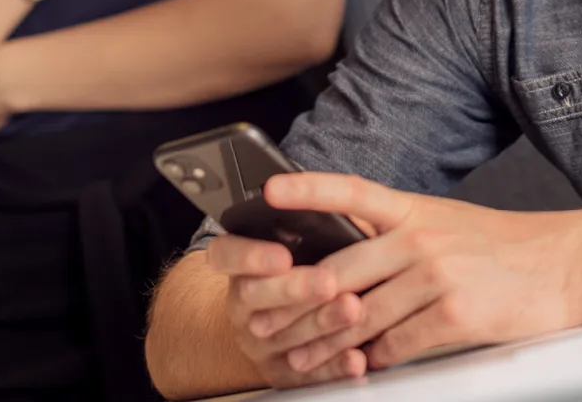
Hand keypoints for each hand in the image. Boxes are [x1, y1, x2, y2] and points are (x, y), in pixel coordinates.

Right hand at [205, 235, 369, 387]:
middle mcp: (242, 304)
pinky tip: (355, 357)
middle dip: (295, 289)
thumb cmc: (298, 267)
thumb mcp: (294, 240)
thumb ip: (309, 225)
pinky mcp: (280, 371)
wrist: (273, 322)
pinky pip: (305, 373)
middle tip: (329, 281)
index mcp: (240, 265)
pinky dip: (332, 366)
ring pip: (284, 335)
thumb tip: (334, 208)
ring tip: (353, 309)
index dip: (250, 256)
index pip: (226, 255)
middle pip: (255, 296)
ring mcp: (257, 341)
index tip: (282, 256)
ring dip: (321, 323)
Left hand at [249, 173, 581, 378]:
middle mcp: (422, 236)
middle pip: (339, 270)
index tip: (269, 190)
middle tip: (266, 320)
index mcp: (416, 209)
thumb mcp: (449, 223)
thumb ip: (400, 236)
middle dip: (298, 303)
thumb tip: (348, 261)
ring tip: (305, 358)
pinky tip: (364, 366)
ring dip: (328, 344)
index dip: (308, 188)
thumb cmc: (508, 249)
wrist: (567, 268)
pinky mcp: (453, 314)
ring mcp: (437, 274)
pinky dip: (375, 359)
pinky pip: (396, 344)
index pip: (351, 191)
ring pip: (361, 316)